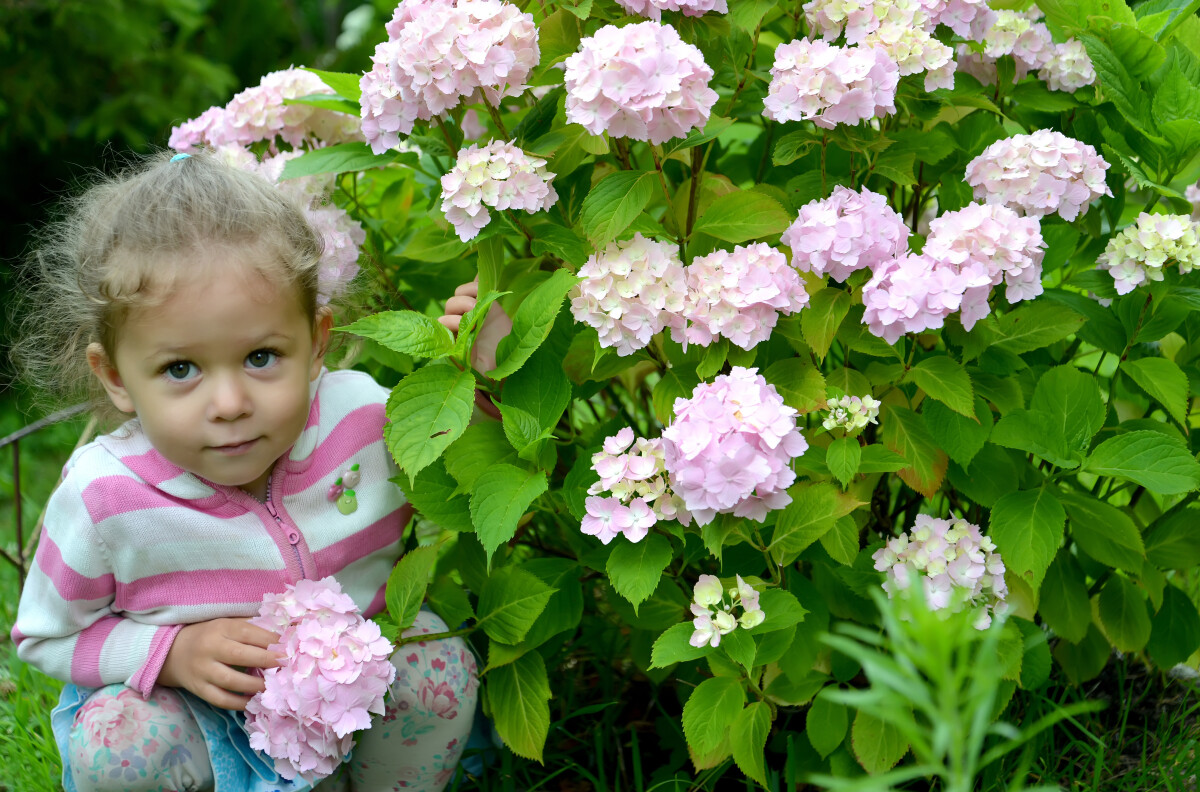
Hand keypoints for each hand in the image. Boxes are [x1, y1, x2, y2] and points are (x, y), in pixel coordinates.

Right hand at [158, 618, 281, 710]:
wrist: (172, 652)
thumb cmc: (210, 636)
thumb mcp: (226, 625)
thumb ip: (251, 628)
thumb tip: (284, 634)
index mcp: (220, 628)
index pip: (247, 632)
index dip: (269, 640)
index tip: (288, 647)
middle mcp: (209, 648)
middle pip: (239, 655)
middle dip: (266, 660)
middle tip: (286, 665)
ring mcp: (202, 670)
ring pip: (230, 680)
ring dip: (254, 684)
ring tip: (273, 686)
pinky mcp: (198, 689)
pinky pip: (220, 699)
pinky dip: (238, 702)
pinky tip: (254, 702)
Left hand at [438, 280, 511, 374]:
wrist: (513, 354)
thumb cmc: (496, 365)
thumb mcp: (483, 368)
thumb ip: (474, 363)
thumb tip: (466, 356)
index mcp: (454, 336)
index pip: (442, 322)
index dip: (451, 321)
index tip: (465, 325)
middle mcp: (460, 320)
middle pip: (451, 304)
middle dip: (460, 304)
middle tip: (474, 309)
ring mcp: (472, 308)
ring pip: (461, 292)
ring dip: (469, 291)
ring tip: (482, 297)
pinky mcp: (486, 300)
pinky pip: (478, 286)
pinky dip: (479, 280)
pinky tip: (483, 276)